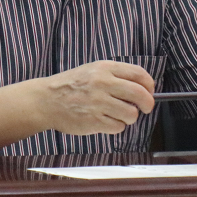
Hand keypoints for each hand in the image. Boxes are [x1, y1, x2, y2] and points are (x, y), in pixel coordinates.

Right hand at [38, 60, 154, 135]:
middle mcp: (103, 83)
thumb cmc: (70, 86)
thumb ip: (115, 76)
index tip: (149, 92)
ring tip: (117, 114)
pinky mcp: (94, 120)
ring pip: (131, 114)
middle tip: (145, 108)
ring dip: (129, 117)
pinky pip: (118, 127)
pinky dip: (115, 126)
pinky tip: (105, 121)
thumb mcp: (92, 70)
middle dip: (147, 104)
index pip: (139, 74)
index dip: (149, 85)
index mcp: (105, 68)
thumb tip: (143, 88)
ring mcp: (98, 102)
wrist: (46, 100)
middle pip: (140, 94)